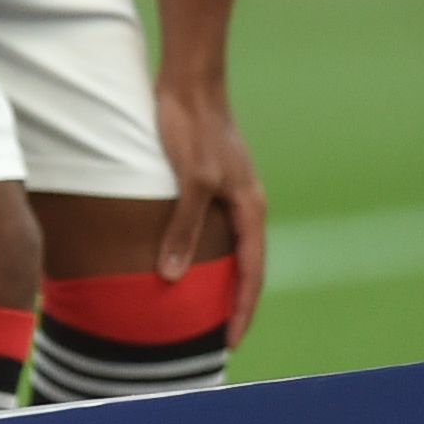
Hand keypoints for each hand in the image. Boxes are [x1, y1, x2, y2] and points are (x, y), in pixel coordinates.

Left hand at [156, 75, 268, 344]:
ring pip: (227, 246)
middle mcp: (244, 203)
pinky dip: (202, 252)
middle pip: (245, 264)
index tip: (230, 342)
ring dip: (218, 278)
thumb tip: (172, 278)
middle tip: (218, 336)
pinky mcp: (207, 179)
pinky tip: (181, 261)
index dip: (242, 310)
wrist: (188, 80)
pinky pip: (210, 227)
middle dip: (235, 301)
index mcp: (250, 208)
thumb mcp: (189, 182)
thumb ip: (182, 229)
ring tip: (200, 309)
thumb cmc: (191, 126)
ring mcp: (228, 191)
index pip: (251, 273)